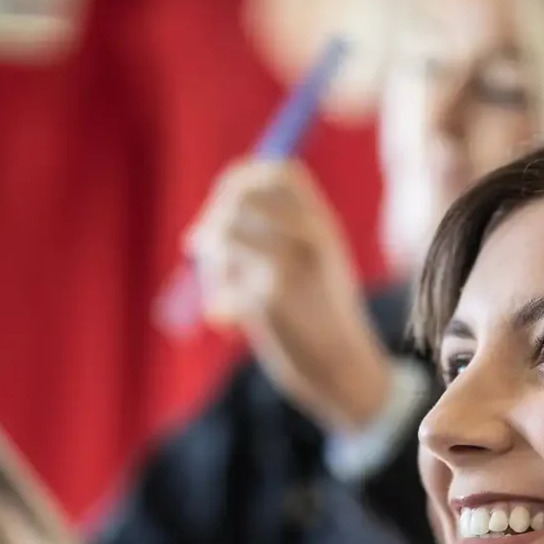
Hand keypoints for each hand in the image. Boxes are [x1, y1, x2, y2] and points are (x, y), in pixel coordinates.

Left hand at [186, 159, 392, 431]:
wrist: (344, 369)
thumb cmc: (321, 320)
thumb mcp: (317, 266)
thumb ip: (281, 236)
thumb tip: (223, 210)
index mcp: (323, 225)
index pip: (278, 173)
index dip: (241, 179)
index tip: (222, 204)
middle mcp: (309, 236)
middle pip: (243, 194)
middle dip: (213, 215)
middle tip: (200, 245)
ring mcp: (290, 264)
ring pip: (226, 232)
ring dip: (210, 259)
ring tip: (220, 290)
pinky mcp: (271, 297)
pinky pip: (224, 282)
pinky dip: (218, 299)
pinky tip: (230, 323)